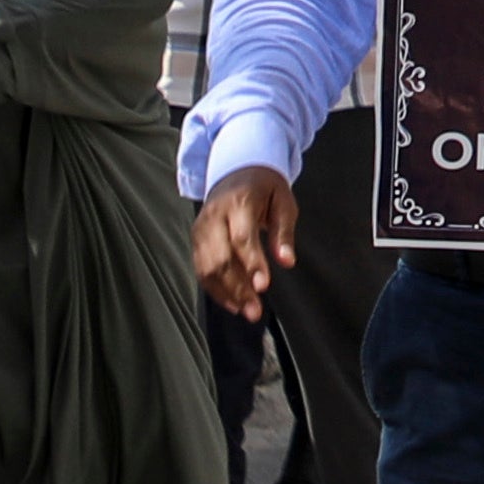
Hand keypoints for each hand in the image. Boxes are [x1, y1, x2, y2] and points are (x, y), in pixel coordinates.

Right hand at [192, 168, 296, 318]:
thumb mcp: (283, 202)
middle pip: (221, 257)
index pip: (242, 237)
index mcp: (238, 202)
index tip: (263, 286)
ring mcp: (201, 229)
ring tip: (247, 311)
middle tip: (255, 311)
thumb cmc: (264, 188)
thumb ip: (284, 233)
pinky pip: (201, 269)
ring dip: (226, 293)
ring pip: (207, 267)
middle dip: (238, 287)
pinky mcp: (196, 240)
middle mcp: (214, 216)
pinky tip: (233, 303)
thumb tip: (287, 261)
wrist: (236, 171)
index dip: (252, 264)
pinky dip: (215, 289)